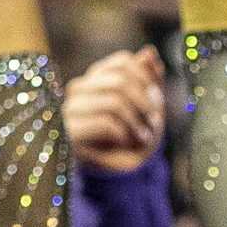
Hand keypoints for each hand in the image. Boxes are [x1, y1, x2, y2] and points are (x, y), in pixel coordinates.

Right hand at [65, 47, 166, 172]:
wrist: (121, 174)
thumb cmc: (134, 137)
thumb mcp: (148, 106)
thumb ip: (149, 79)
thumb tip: (149, 52)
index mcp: (95, 78)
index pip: (122, 62)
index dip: (146, 78)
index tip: (156, 99)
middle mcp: (78, 89)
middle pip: (120, 80)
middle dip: (145, 102)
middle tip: (154, 121)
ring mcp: (70, 110)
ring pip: (114, 101)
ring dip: (137, 122)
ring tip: (144, 136)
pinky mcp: (69, 132)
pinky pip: (106, 123)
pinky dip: (125, 134)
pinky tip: (128, 144)